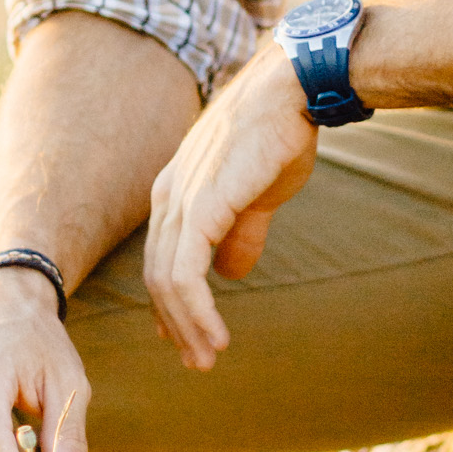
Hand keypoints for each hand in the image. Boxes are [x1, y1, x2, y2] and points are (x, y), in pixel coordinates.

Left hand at [143, 47, 317, 370]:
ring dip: (187, 326)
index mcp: (176, 191)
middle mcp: (168, 196)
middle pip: (158, 276)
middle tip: (197, 361)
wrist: (294, 91)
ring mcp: (181, 200)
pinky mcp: (201, 206)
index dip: (172, 302)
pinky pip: (185, 274)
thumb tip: (231, 272)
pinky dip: (197, 311)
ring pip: (167, 282)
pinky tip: (216, 335)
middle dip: (176, 324)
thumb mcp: (256, 191)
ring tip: (209, 356)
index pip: (162, 258)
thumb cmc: (280, 133)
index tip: (188, 337)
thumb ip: (240, 231)